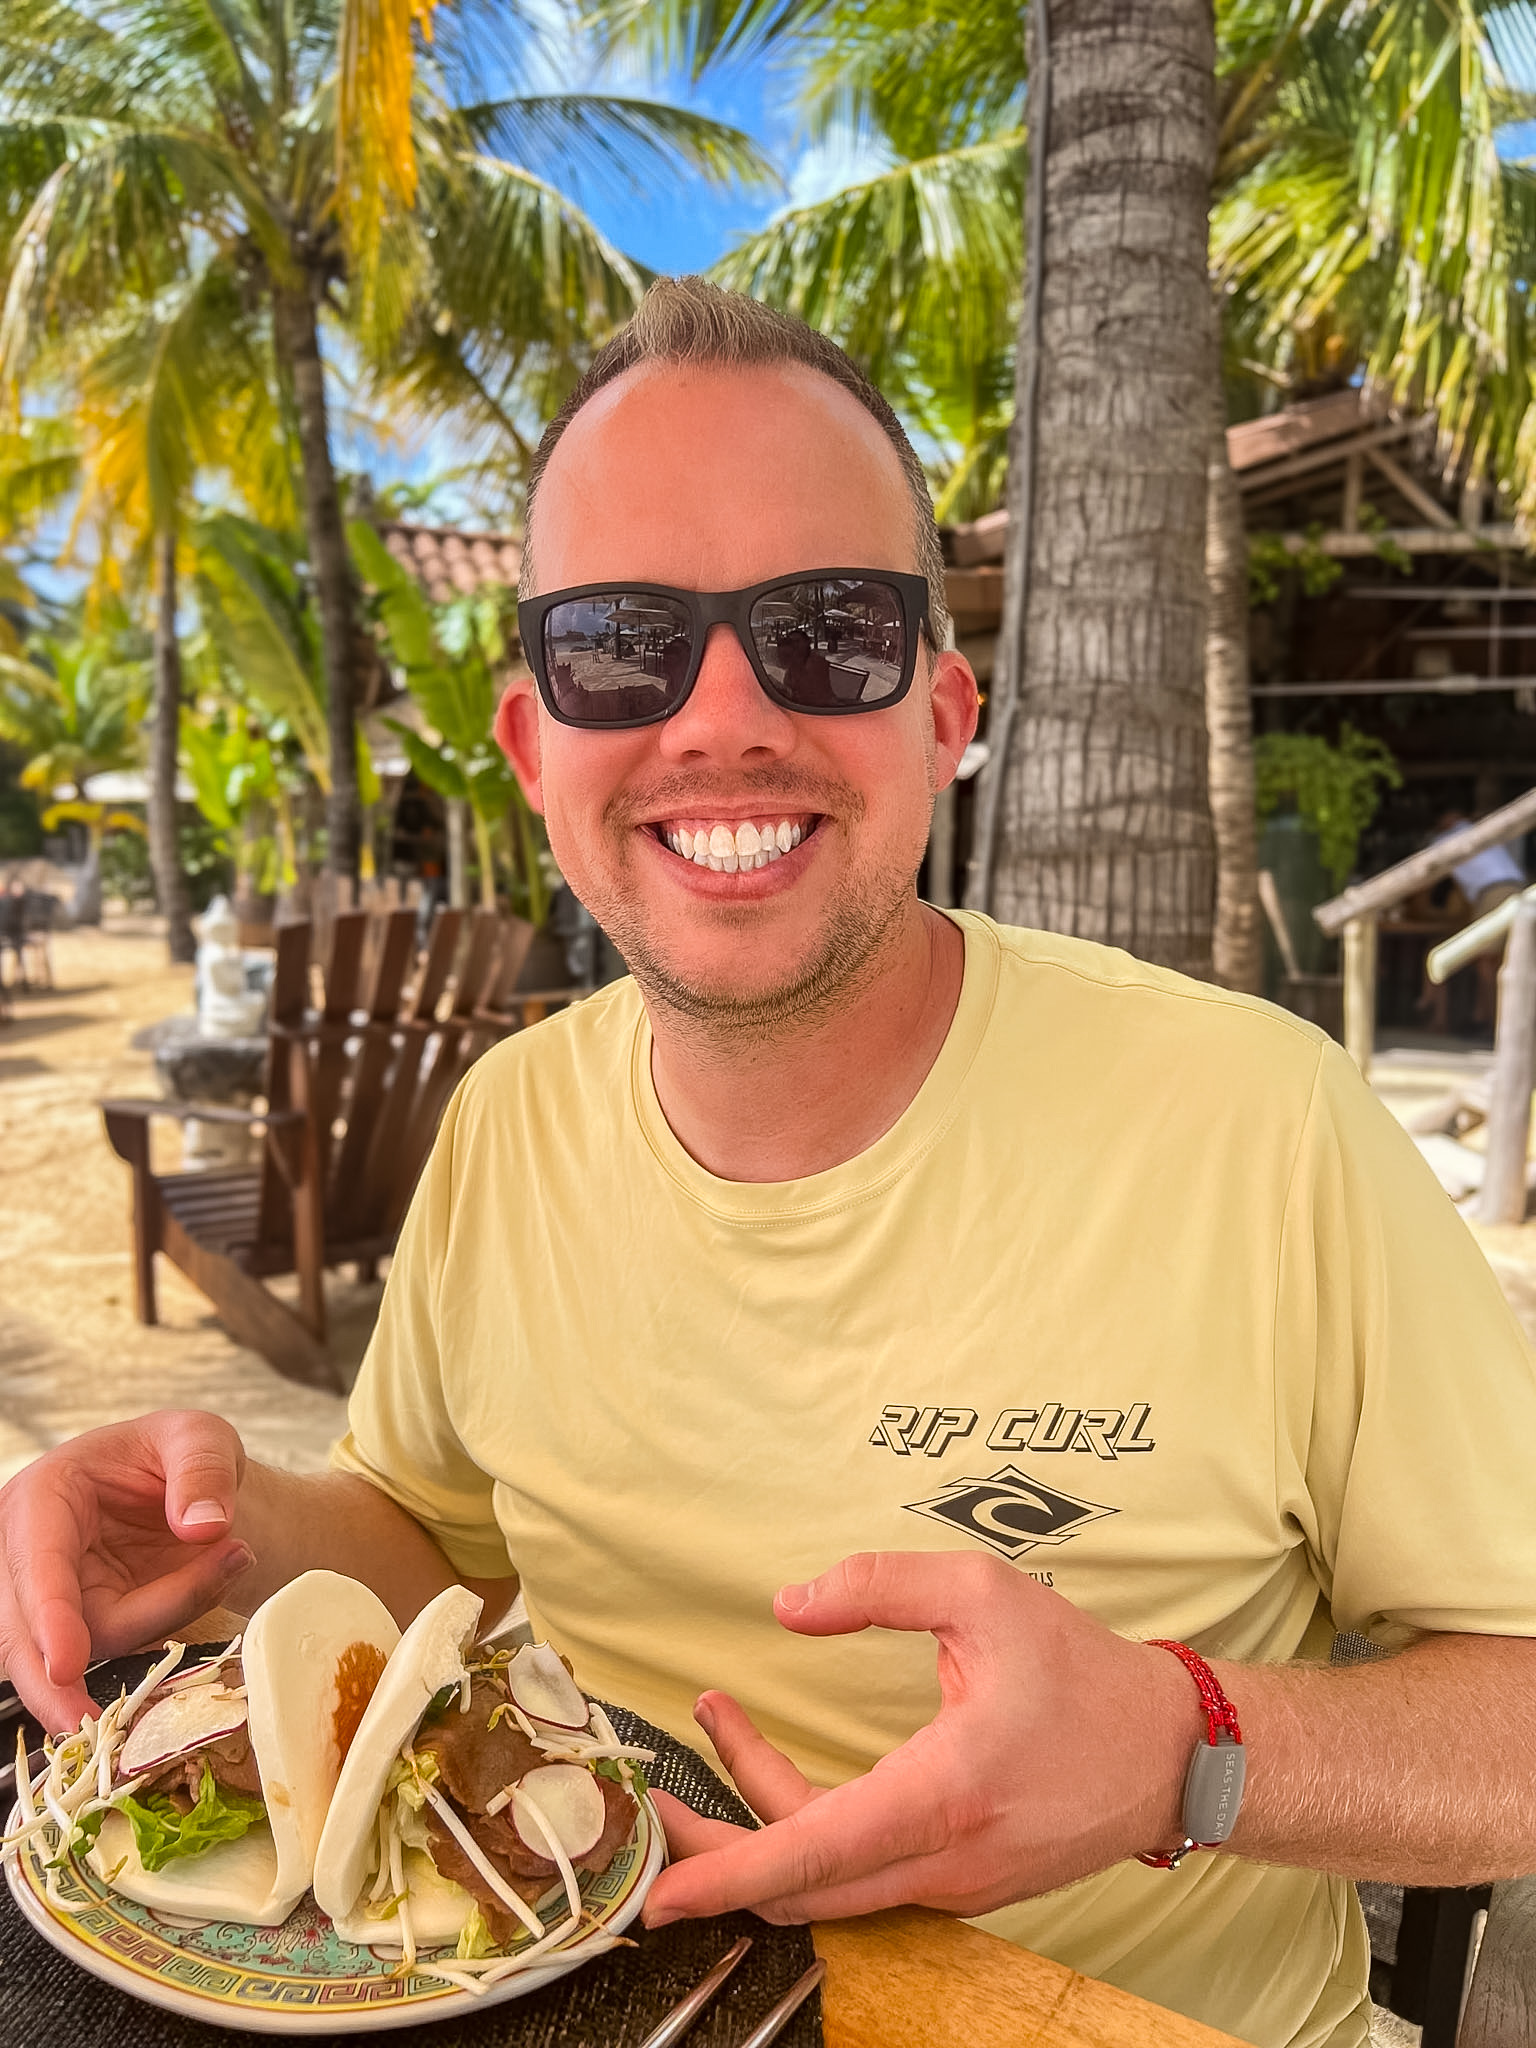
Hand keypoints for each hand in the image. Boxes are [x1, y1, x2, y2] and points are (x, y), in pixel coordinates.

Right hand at [0, 1410, 254, 1731]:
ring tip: (233, 1555)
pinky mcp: (83, 1629)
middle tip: (99, 1722)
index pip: (37, 1563)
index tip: (68, 1663)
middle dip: (58, 1682)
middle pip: (29, 1634)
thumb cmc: (181, 1453)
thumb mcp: (200, 1436)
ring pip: (89, 1646)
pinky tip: (212, 1581)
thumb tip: (203, 1527)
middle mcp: (32, 1554)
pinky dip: (171, 1625)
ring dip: (164, 1616)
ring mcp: (53, 1599)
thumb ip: (202, 1472)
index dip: (49, 1616)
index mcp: (43, 1497)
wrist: (194, 1483)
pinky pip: (123, 1649)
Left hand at [645, 1551, 1201, 1926]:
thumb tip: (790, 1605)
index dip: (726, 1873)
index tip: (659, 1888)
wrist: (1173, 1756)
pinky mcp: (958, 1884)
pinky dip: (807, 1830)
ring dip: (760, 1821)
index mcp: (943, 1797)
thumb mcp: (985, 1595)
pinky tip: (781, 1769)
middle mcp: (941, 1861)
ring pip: (826, 1881)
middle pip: (797, 1887)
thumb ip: (880, 1587)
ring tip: (718, 1726)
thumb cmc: (1084, 1676)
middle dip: (714, 1849)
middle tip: (655, 1794)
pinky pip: (862, 1874)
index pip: (811, 1852)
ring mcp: (950, 1886)